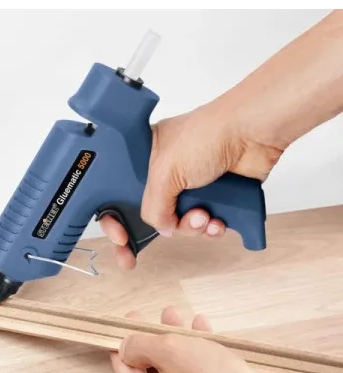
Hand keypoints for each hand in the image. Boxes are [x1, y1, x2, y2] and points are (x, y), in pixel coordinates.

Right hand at [100, 102, 282, 269]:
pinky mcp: (219, 195)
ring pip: (183, 222)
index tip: (121, 239)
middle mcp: (169, 173)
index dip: (119, 219)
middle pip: (156, 213)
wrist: (253, 133)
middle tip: (164, 234)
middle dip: (165, 226)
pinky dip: (213, 228)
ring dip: (193, 228)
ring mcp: (194, 184)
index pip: (124, 194)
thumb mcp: (164, 173)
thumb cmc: (207, 135)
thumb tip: (162, 229)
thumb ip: (153, 208)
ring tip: (204, 217)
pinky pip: (208, 223)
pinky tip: (218, 221)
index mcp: (147, 159)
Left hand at [110, 307, 329, 372]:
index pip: (123, 366)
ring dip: (175, 335)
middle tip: (150, 315)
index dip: (122, 339)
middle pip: (150, 363)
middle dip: (152, 334)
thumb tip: (125, 345)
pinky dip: (197, 345)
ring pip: (175, 362)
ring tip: (175, 314)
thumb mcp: (169, 350)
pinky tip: (202, 326)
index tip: (125, 320)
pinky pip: (197, 367)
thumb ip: (140, 344)